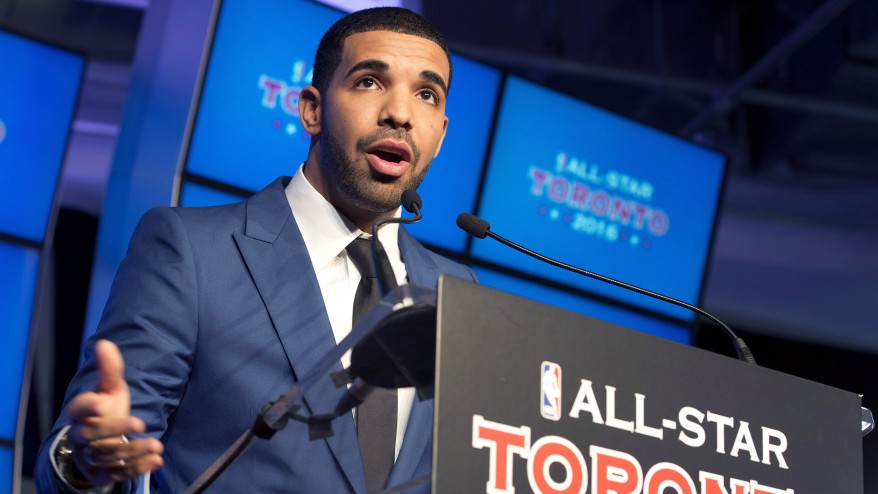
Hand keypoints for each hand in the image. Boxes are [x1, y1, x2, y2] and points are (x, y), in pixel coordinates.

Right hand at [66, 340, 163, 486]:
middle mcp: (81, 435)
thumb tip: (104, 343)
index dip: (89, 406)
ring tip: (157, 446)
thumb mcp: (110, 388)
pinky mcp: (101, 473)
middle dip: (116, 429)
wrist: (101, 441)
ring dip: (133, 451)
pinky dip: (136, 468)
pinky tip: (156, 461)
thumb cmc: (107, 409)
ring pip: (107, 455)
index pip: (79, 408)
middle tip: (141, 423)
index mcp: (80, 412)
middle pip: (93, 434)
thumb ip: (110, 369)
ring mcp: (89, 456)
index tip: (103, 403)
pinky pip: (116, 473)